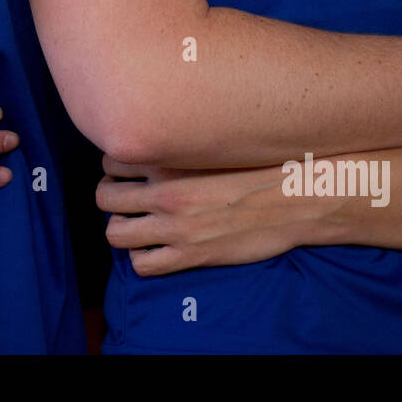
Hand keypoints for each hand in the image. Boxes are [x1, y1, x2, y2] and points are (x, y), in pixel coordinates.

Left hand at [96, 156, 319, 275]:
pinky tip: (156, 249)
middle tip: (124, 199)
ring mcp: (176, 226)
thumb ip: (182, 143)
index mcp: (171, 158)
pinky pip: (142, 265)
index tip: (125, 171)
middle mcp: (166, 191)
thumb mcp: (215, 143)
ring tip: (135, 225)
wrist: (295, 198)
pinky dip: (142, 258)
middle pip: (105, 197)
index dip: (114, 166)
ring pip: (115, 233)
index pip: (111, 159)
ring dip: (121, 229)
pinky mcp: (189, 256)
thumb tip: (160, 137)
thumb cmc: (261, 165)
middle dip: (110, 197)